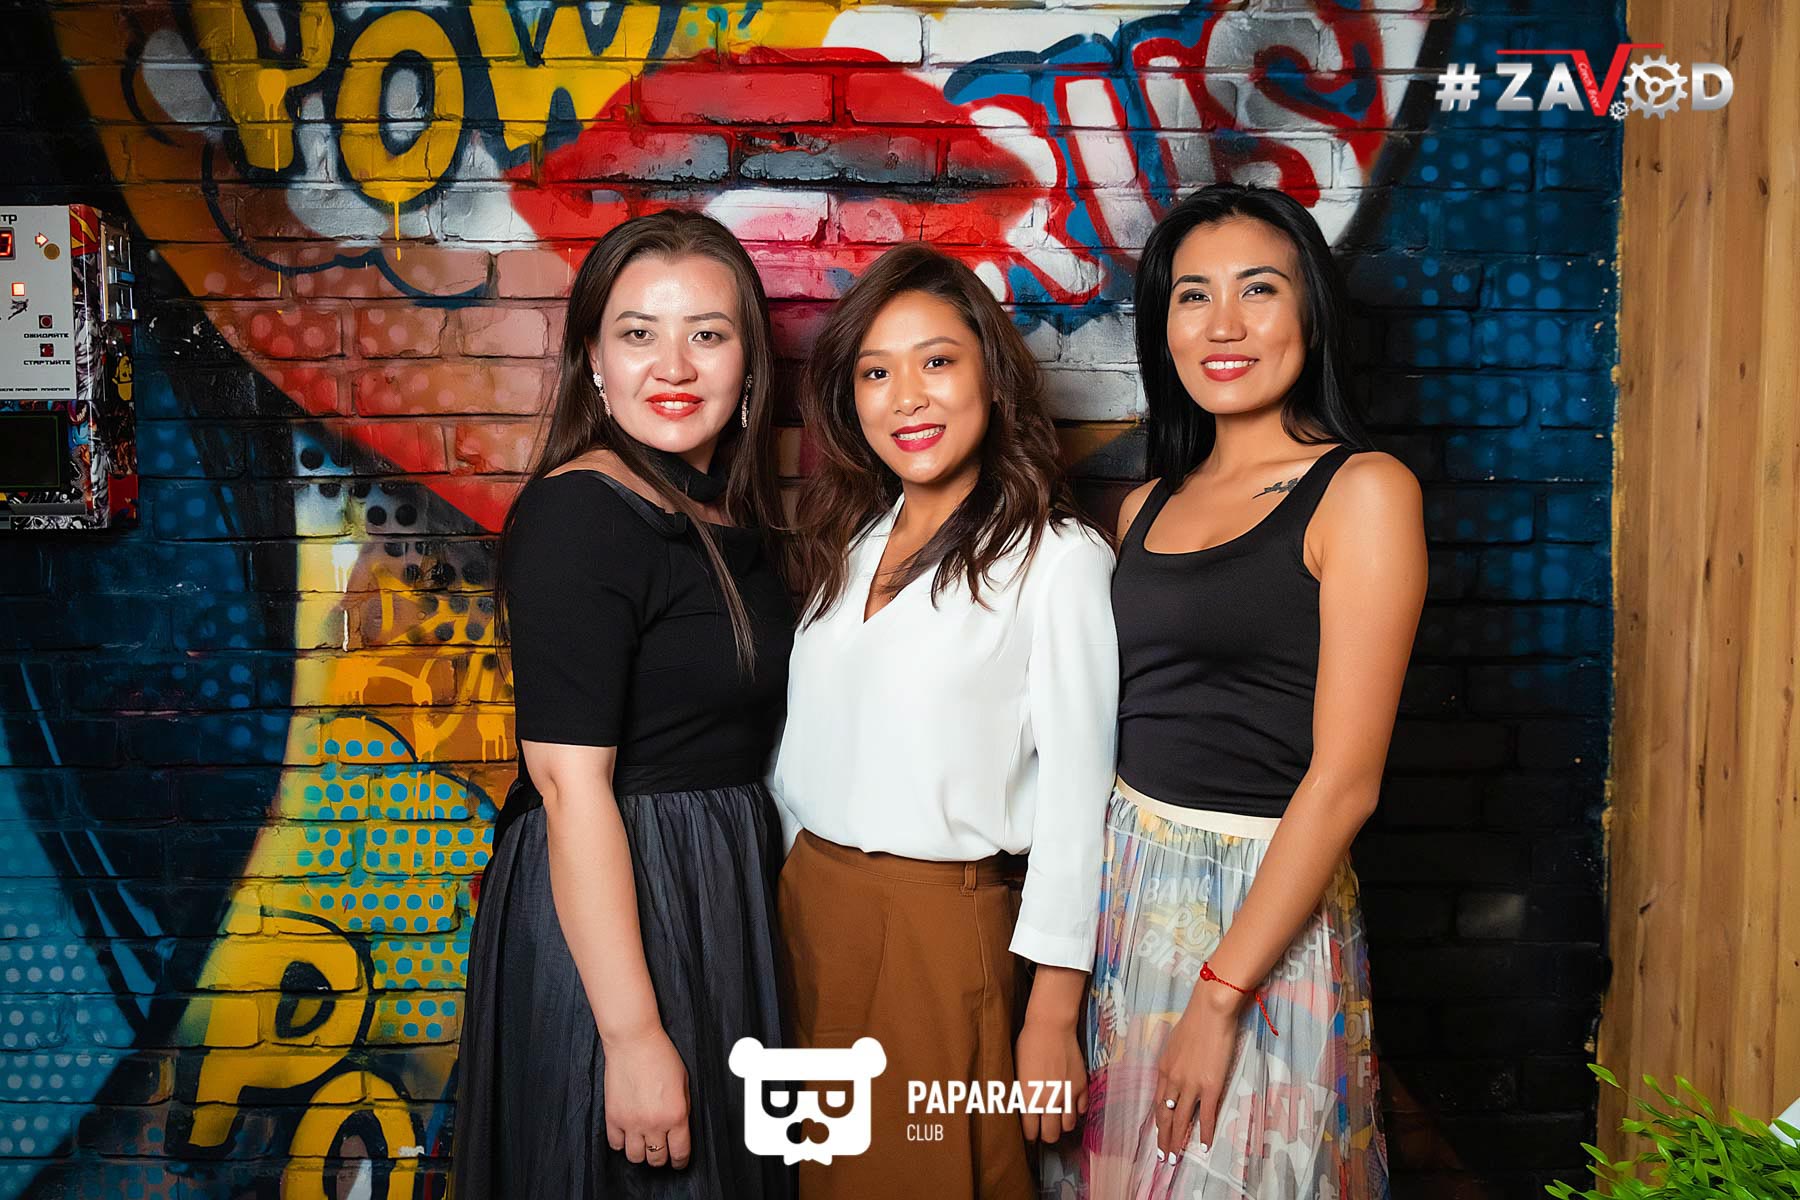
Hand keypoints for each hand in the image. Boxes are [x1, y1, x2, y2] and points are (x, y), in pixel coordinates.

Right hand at [602, 1023, 691, 1168]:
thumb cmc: (661, 1057)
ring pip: (636, 1157)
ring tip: (644, 1142)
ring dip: (641, 1152)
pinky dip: (622, 1143)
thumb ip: (683, 1109)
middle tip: (661, 1148)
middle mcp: (654, 1123)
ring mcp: (631, 1122)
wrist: (634, 1042)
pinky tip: (627, 1133)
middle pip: (657, 1158)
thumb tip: (680, 1128)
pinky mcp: (613, 1117)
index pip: (680, 1152)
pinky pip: (616, 1144)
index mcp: (676, 1115)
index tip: (679, 1161)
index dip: (680, 1161)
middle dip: (661, 1156)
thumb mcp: (684, 1083)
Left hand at [1015, 1016, 1087, 1143]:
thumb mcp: (1016, 1072)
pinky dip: (1076, 1109)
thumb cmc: (1028, 1045)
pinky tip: (1070, 1102)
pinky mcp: (1082, 1085)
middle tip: (1044, 1128)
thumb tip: (1022, 1109)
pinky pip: (1082, 1108)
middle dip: (1047, 1134)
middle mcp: (1049, 1101)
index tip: (1030, 1132)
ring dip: (1062, 1123)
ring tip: (1057, 1116)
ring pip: (1068, 1126)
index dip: (1030, 1134)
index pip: (1031, 1132)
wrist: (1050, 1026)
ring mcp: (1068, 1094)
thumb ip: (1021, 1094)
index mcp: (1029, 1098)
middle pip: (1051, 1135)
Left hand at [1151, 985, 1241, 1161]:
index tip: (1158, 1134)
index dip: (1157, 1121)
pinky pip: (1206, 1116)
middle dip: (1163, 1137)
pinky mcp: (1210, 1086)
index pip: (1157, 1101)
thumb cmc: (1196, 1021)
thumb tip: (1177, 1070)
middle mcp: (1173, 1080)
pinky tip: (1204, 1146)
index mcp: (1163, 1068)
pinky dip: (1205, 1132)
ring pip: (1181, 1120)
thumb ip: (1175, 1060)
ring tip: (1176, 1158)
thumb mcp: (1176, 1042)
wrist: (1211, 1011)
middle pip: (1164, 1115)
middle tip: (1163, 1157)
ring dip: (1178, 1141)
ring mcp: (1191, 1085)